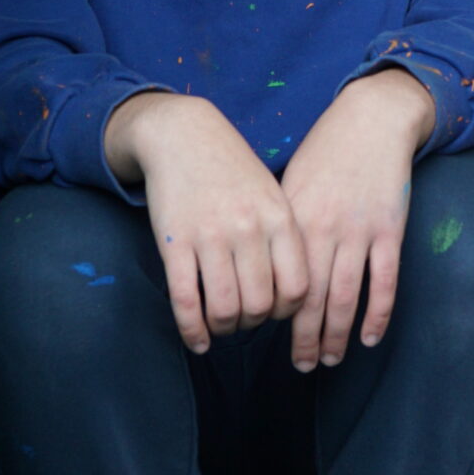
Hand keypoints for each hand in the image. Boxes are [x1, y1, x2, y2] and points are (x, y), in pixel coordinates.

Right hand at [105, 90, 308, 354]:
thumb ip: (284, 237)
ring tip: (220, 324)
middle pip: (260, 306)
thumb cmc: (233, 169)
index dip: (287, 312)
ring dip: (223, 328)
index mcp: (280, 217)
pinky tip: (196, 340)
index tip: (274, 309)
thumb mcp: (272, 193)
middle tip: (244, 319)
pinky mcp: (175, 242)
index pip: (298, 288)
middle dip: (252, 324)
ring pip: (225, 309)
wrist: (182, 134)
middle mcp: (249, 228)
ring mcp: (210, 236)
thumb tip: (292, 295)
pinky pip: (186, 301)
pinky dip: (192, 330)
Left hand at [279, 70, 435, 371]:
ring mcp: (359, 231)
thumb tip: (262, 269)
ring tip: (330, 360)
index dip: (274, 316)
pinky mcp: (390, 229)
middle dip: (305, 339)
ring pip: (345, 297)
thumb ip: (279, 225)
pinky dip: (377, 315)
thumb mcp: (291, 183)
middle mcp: (323, 229)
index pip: (278, 281)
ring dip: (336, 335)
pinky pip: (384, 282)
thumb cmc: (327, 150)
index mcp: (293, 219)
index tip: (269, 339)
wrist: (372, 118)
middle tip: (302, 366)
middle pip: (309, 299)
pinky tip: (369, 337)